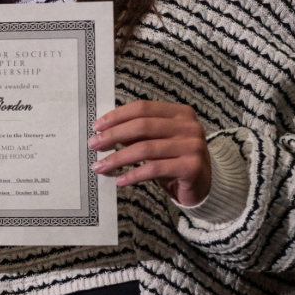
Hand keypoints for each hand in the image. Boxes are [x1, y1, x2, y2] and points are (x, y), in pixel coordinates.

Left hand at [90, 100, 210, 206]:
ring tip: (100, 166)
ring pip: (145, 149)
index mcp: (180, 113)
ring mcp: (193, 146)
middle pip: (142, 126)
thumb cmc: (173, 160)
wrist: (201, 186)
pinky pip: (154, 169)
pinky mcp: (192, 167)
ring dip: (118, 158)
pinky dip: (133, 175)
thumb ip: (137, 133)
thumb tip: (104, 131)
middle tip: (94, 145)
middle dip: (113, 135)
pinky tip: (120, 180)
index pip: (143, 108)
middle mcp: (189, 126)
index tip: (97, 126)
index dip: (117, 116)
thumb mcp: (156, 142)